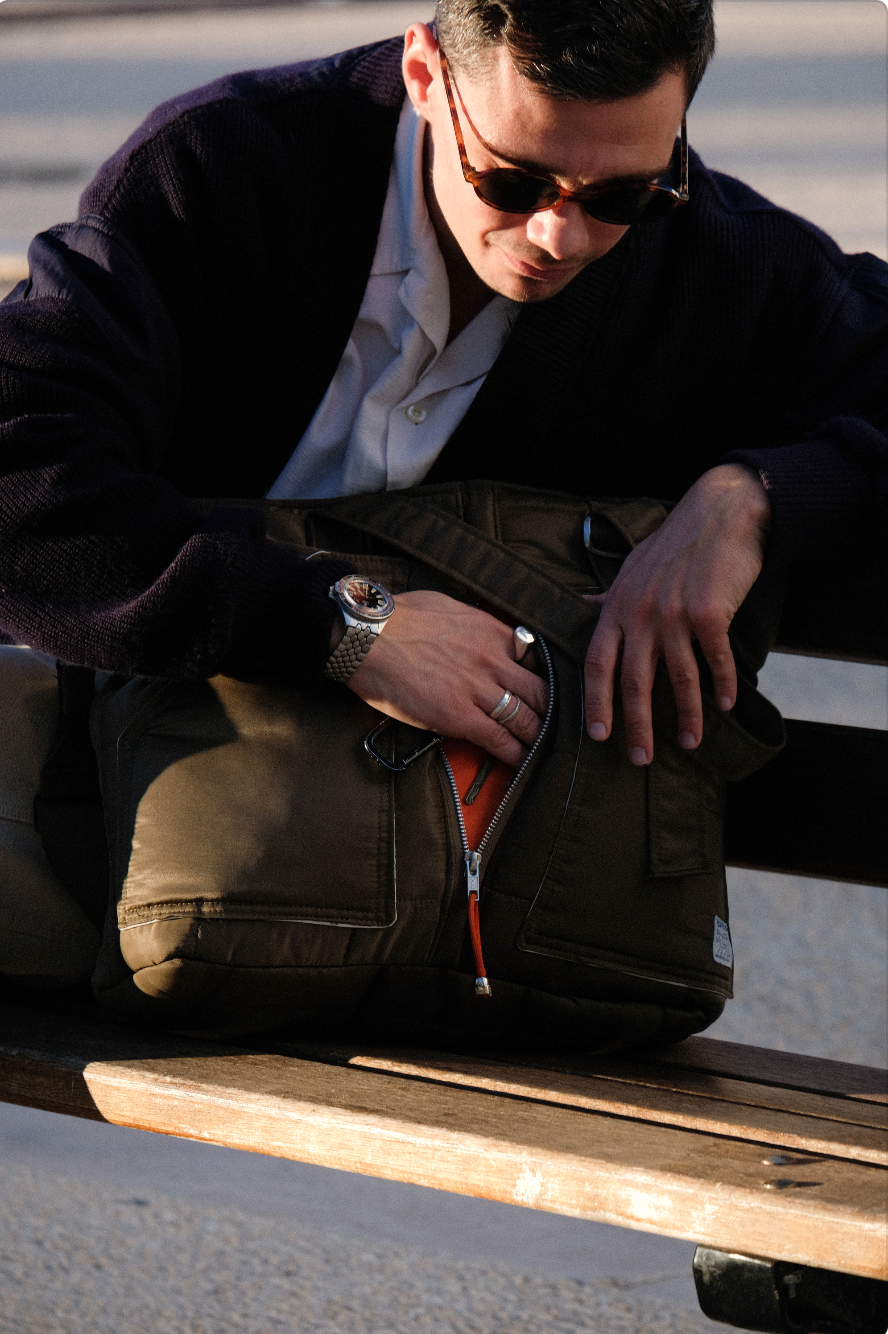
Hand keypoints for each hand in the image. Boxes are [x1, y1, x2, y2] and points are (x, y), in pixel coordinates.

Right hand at [344, 590, 548, 767]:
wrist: (366, 636)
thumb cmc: (398, 617)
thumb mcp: (449, 606)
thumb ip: (474, 623)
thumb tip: (482, 631)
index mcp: (492, 631)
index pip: (537, 659)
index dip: (547, 678)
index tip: (551, 691)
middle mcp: (492, 660)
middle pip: (540, 691)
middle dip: (552, 712)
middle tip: (560, 726)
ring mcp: (477, 689)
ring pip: (525, 718)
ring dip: (538, 736)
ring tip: (545, 749)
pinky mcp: (458, 716)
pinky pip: (498, 739)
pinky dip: (515, 753)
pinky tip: (523, 761)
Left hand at [584, 464, 769, 763]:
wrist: (720, 513)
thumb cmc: (675, 543)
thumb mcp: (632, 568)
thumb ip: (608, 596)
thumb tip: (582, 606)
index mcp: (617, 607)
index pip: (598, 664)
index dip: (596, 703)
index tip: (598, 735)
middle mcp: (641, 613)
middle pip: (634, 682)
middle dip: (636, 725)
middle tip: (639, 758)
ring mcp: (675, 614)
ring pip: (679, 679)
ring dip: (686, 716)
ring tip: (688, 742)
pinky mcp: (710, 613)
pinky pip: (716, 661)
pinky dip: (722, 685)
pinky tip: (725, 704)